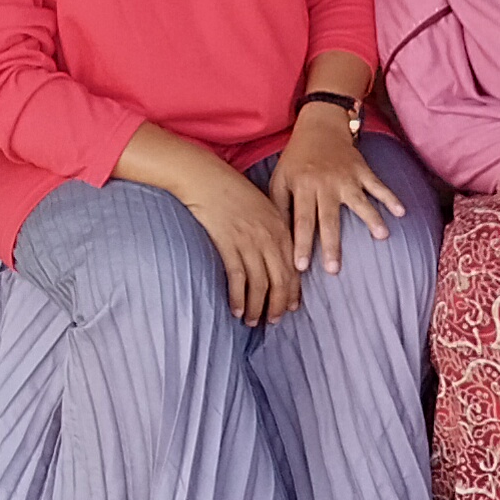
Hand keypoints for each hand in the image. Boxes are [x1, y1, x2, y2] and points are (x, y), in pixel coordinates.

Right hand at [171, 158, 303, 325]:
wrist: (205, 178)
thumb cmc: (232, 190)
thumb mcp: (262, 206)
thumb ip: (273, 229)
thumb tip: (275, 257)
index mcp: (281, 227)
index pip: (293, 268)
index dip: (293, 292)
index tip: (291, 308)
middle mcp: (269, 236)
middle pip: (281, 280)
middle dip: (278, 305)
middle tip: (274, 321)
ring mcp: (249, 241)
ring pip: (260, 284)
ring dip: (257, 307)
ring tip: (253, 321)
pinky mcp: (228, 244)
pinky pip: (238, 278)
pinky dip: (239, 298)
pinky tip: (237, 310)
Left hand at [266, 109, 405, 279]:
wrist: (320, 125)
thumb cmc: (296, 159)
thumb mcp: (280, 179)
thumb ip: (279, 206)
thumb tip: (280, 238)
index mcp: (302, 186)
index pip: (302, 220)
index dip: (301, 243)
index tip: (301, 267)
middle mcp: (325, 183)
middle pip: (329, 218)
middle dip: (331, 245)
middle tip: (334, 269)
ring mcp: (346, 177)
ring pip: (359, 202)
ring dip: (372, 219)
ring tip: (382, 236)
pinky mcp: (362, 170)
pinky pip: (378, 185)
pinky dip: (391, 198)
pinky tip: (401, 212)